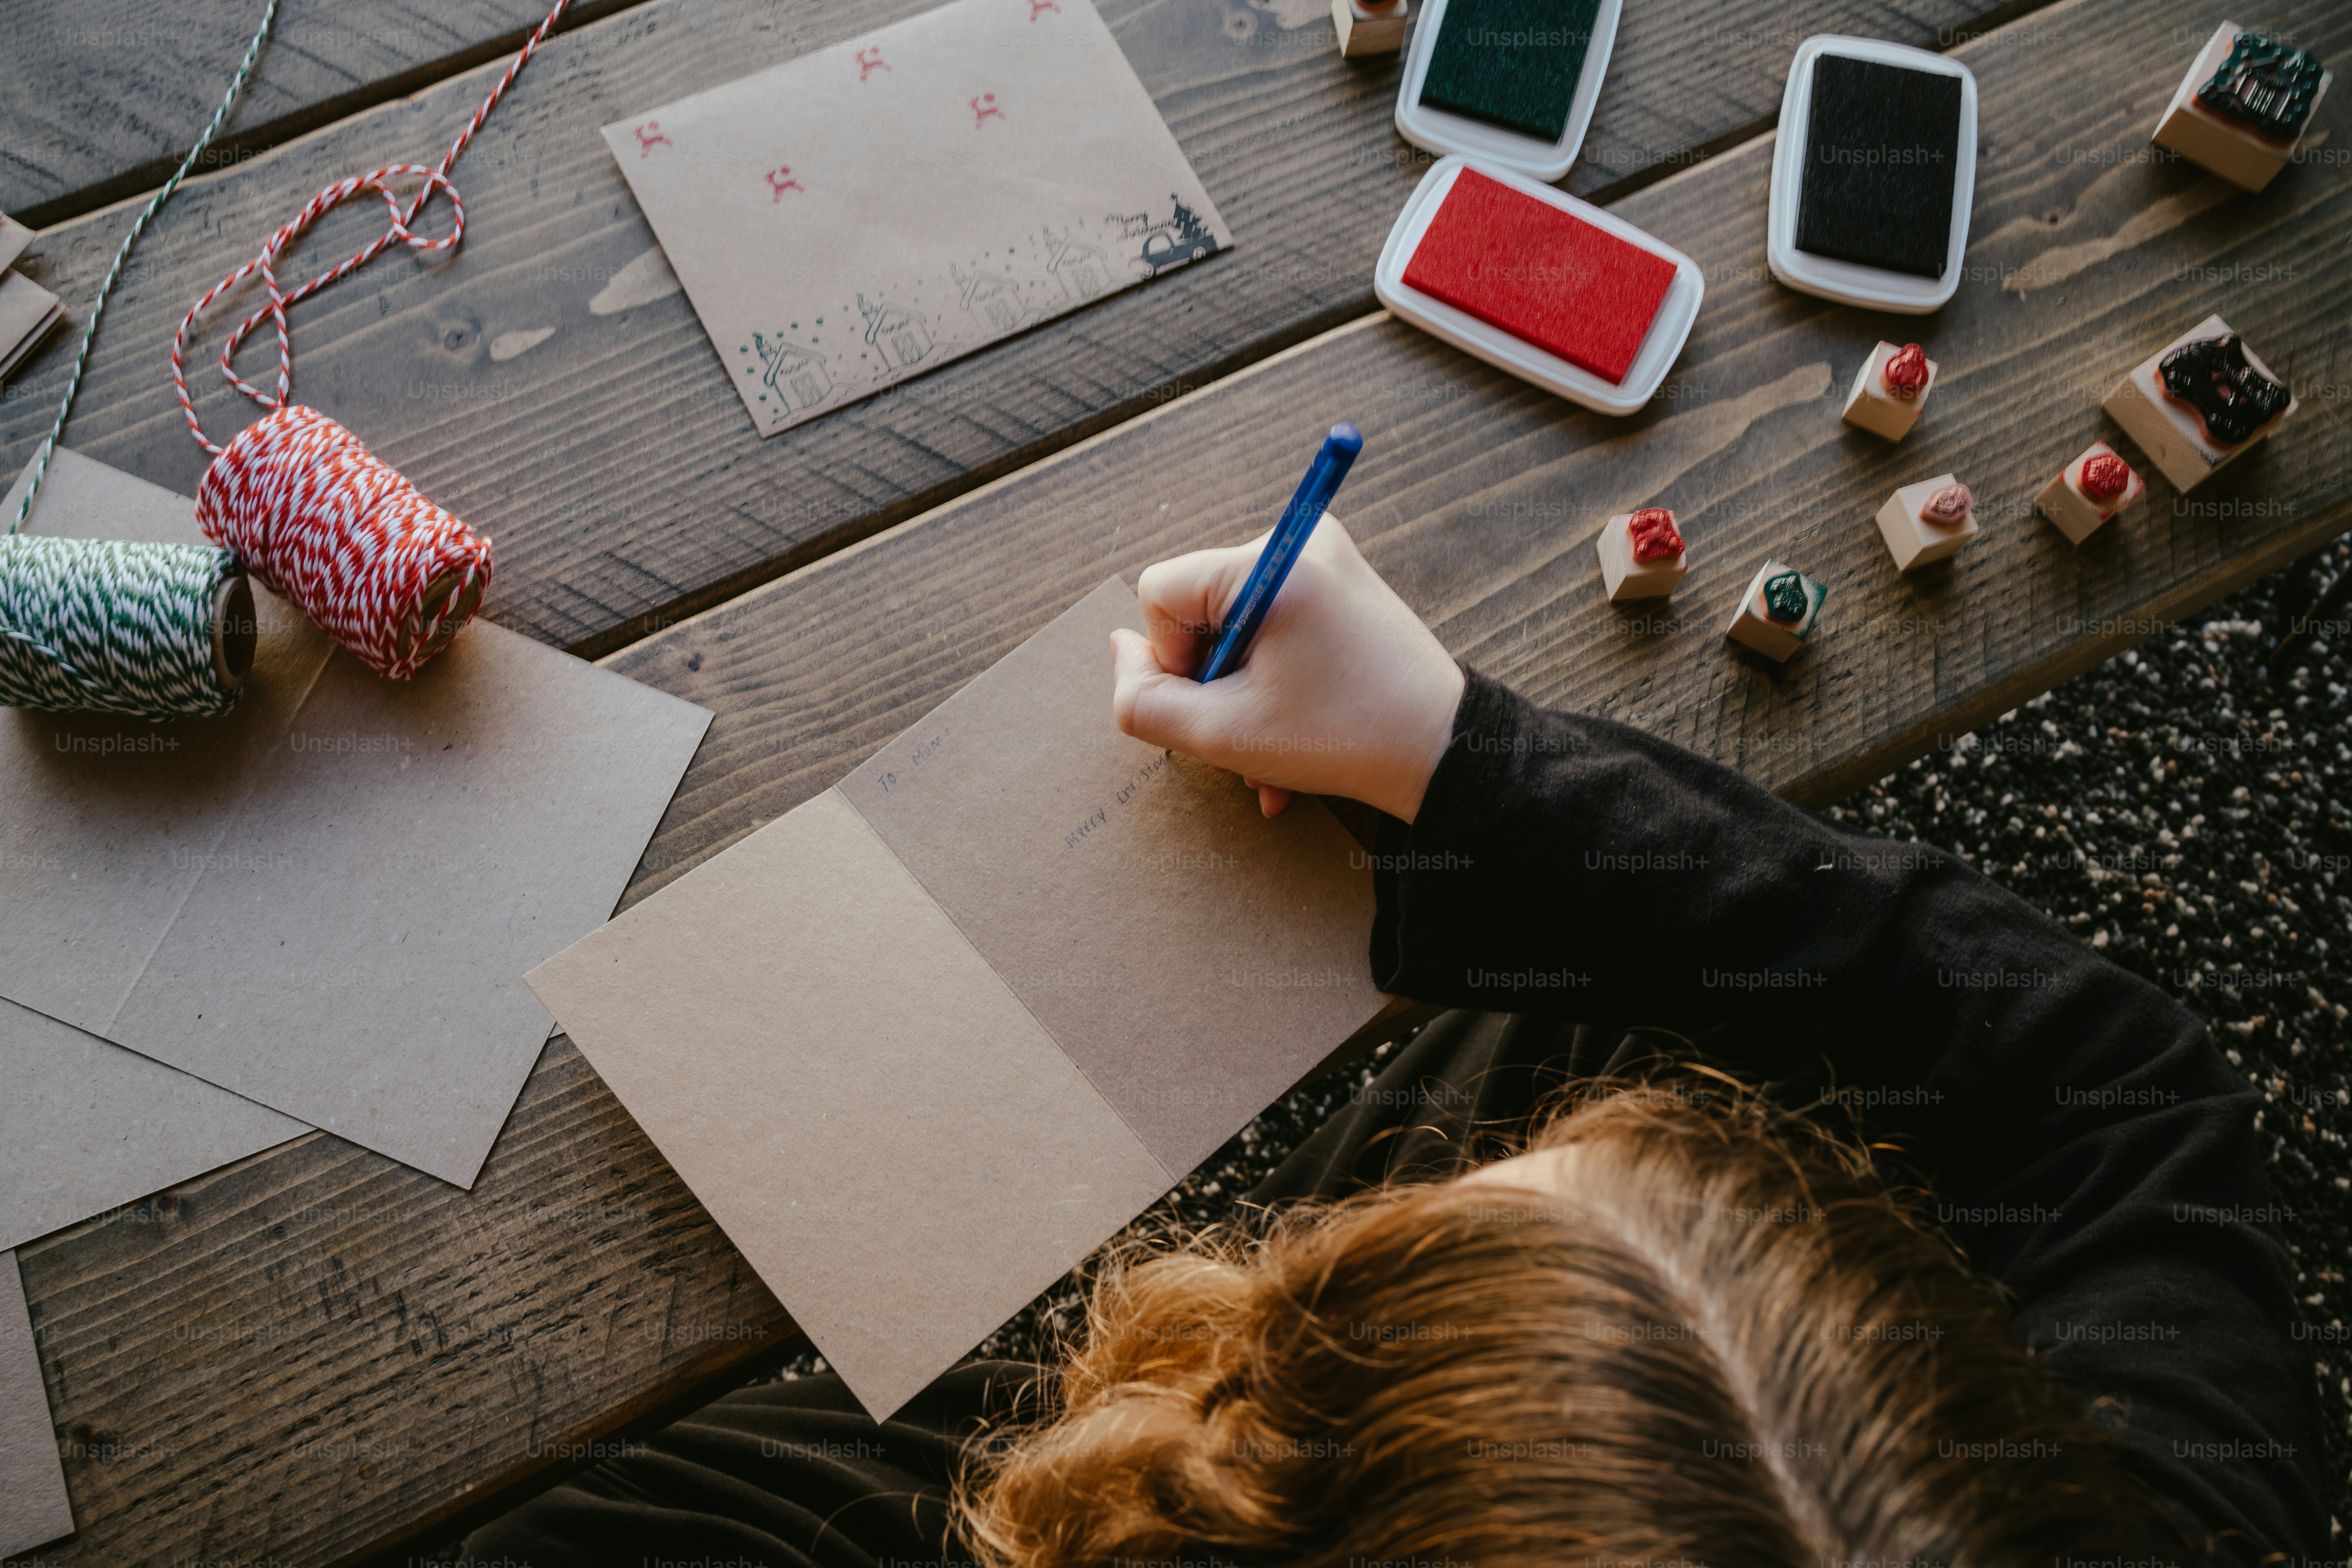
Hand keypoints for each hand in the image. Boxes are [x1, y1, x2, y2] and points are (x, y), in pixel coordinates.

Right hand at [1109, 515, 1463, 821]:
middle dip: (1212, 684)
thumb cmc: (1342, 739)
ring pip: (1237, 627)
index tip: (1217, 703)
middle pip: (1200, 608)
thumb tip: (1120, 649)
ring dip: (1242, 698)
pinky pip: (1276, 628)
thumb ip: (1144, 699)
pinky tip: (1290, 739)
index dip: (1169, 659)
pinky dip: (1274, 684)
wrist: (1447, 752)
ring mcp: (1327, 561)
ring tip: (1271, 754)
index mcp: (1271, 563)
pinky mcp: (1342, 585)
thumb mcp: (1222, 735)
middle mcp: (1301, 542)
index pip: (1162, 591)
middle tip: (1247, 735)